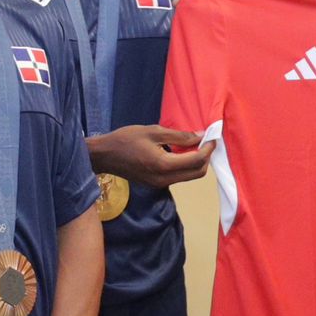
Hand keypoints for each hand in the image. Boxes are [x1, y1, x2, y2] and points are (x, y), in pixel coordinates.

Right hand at [88, 124, 212, 187]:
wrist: (103, 156)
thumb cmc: (126, 139)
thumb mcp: (154, 131)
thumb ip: (179, 136)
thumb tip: (200, 136)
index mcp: (163, 165)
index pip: (196, 161)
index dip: (208, 149)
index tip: (212, 137)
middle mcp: (164, 179)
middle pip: (197, 173)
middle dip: (206, 158)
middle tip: (206, 142)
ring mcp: (160, 184)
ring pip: (189, 176)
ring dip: (196, 162)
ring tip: (195, 145)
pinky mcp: (156, 184)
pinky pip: (178, 176)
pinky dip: (185, 166)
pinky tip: (182, 152)